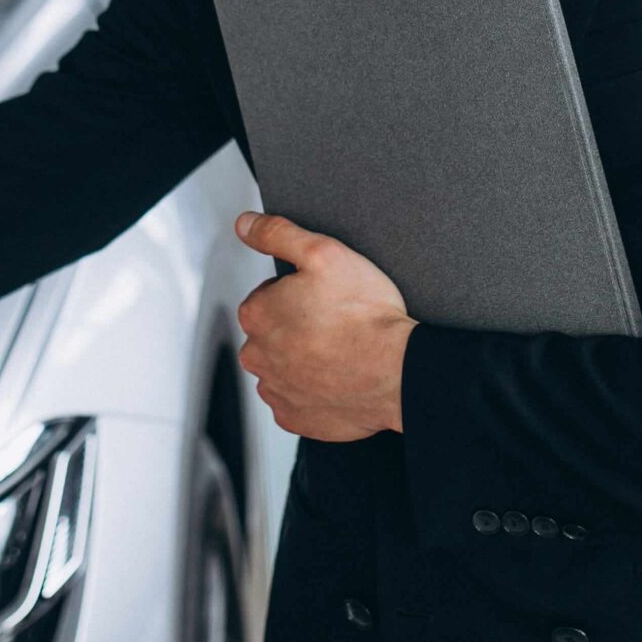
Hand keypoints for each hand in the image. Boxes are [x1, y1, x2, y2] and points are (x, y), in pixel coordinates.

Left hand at [233, 211, 416, 441]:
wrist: (396, 373)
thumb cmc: (365, 316)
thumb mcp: (323, 252)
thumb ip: (278, 234)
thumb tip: (246, 224)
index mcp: (257, 313)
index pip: (267, 295)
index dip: (300, 291)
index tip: (325, 296)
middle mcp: (258, 355)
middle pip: (272, 332)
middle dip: (297, 326)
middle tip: (336, 321)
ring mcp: (276, 390)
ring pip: (282, 366)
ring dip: (303, 358)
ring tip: (340, 350)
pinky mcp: (294, 417)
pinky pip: (296, 399)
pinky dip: (313, 390)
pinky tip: (338, 377)